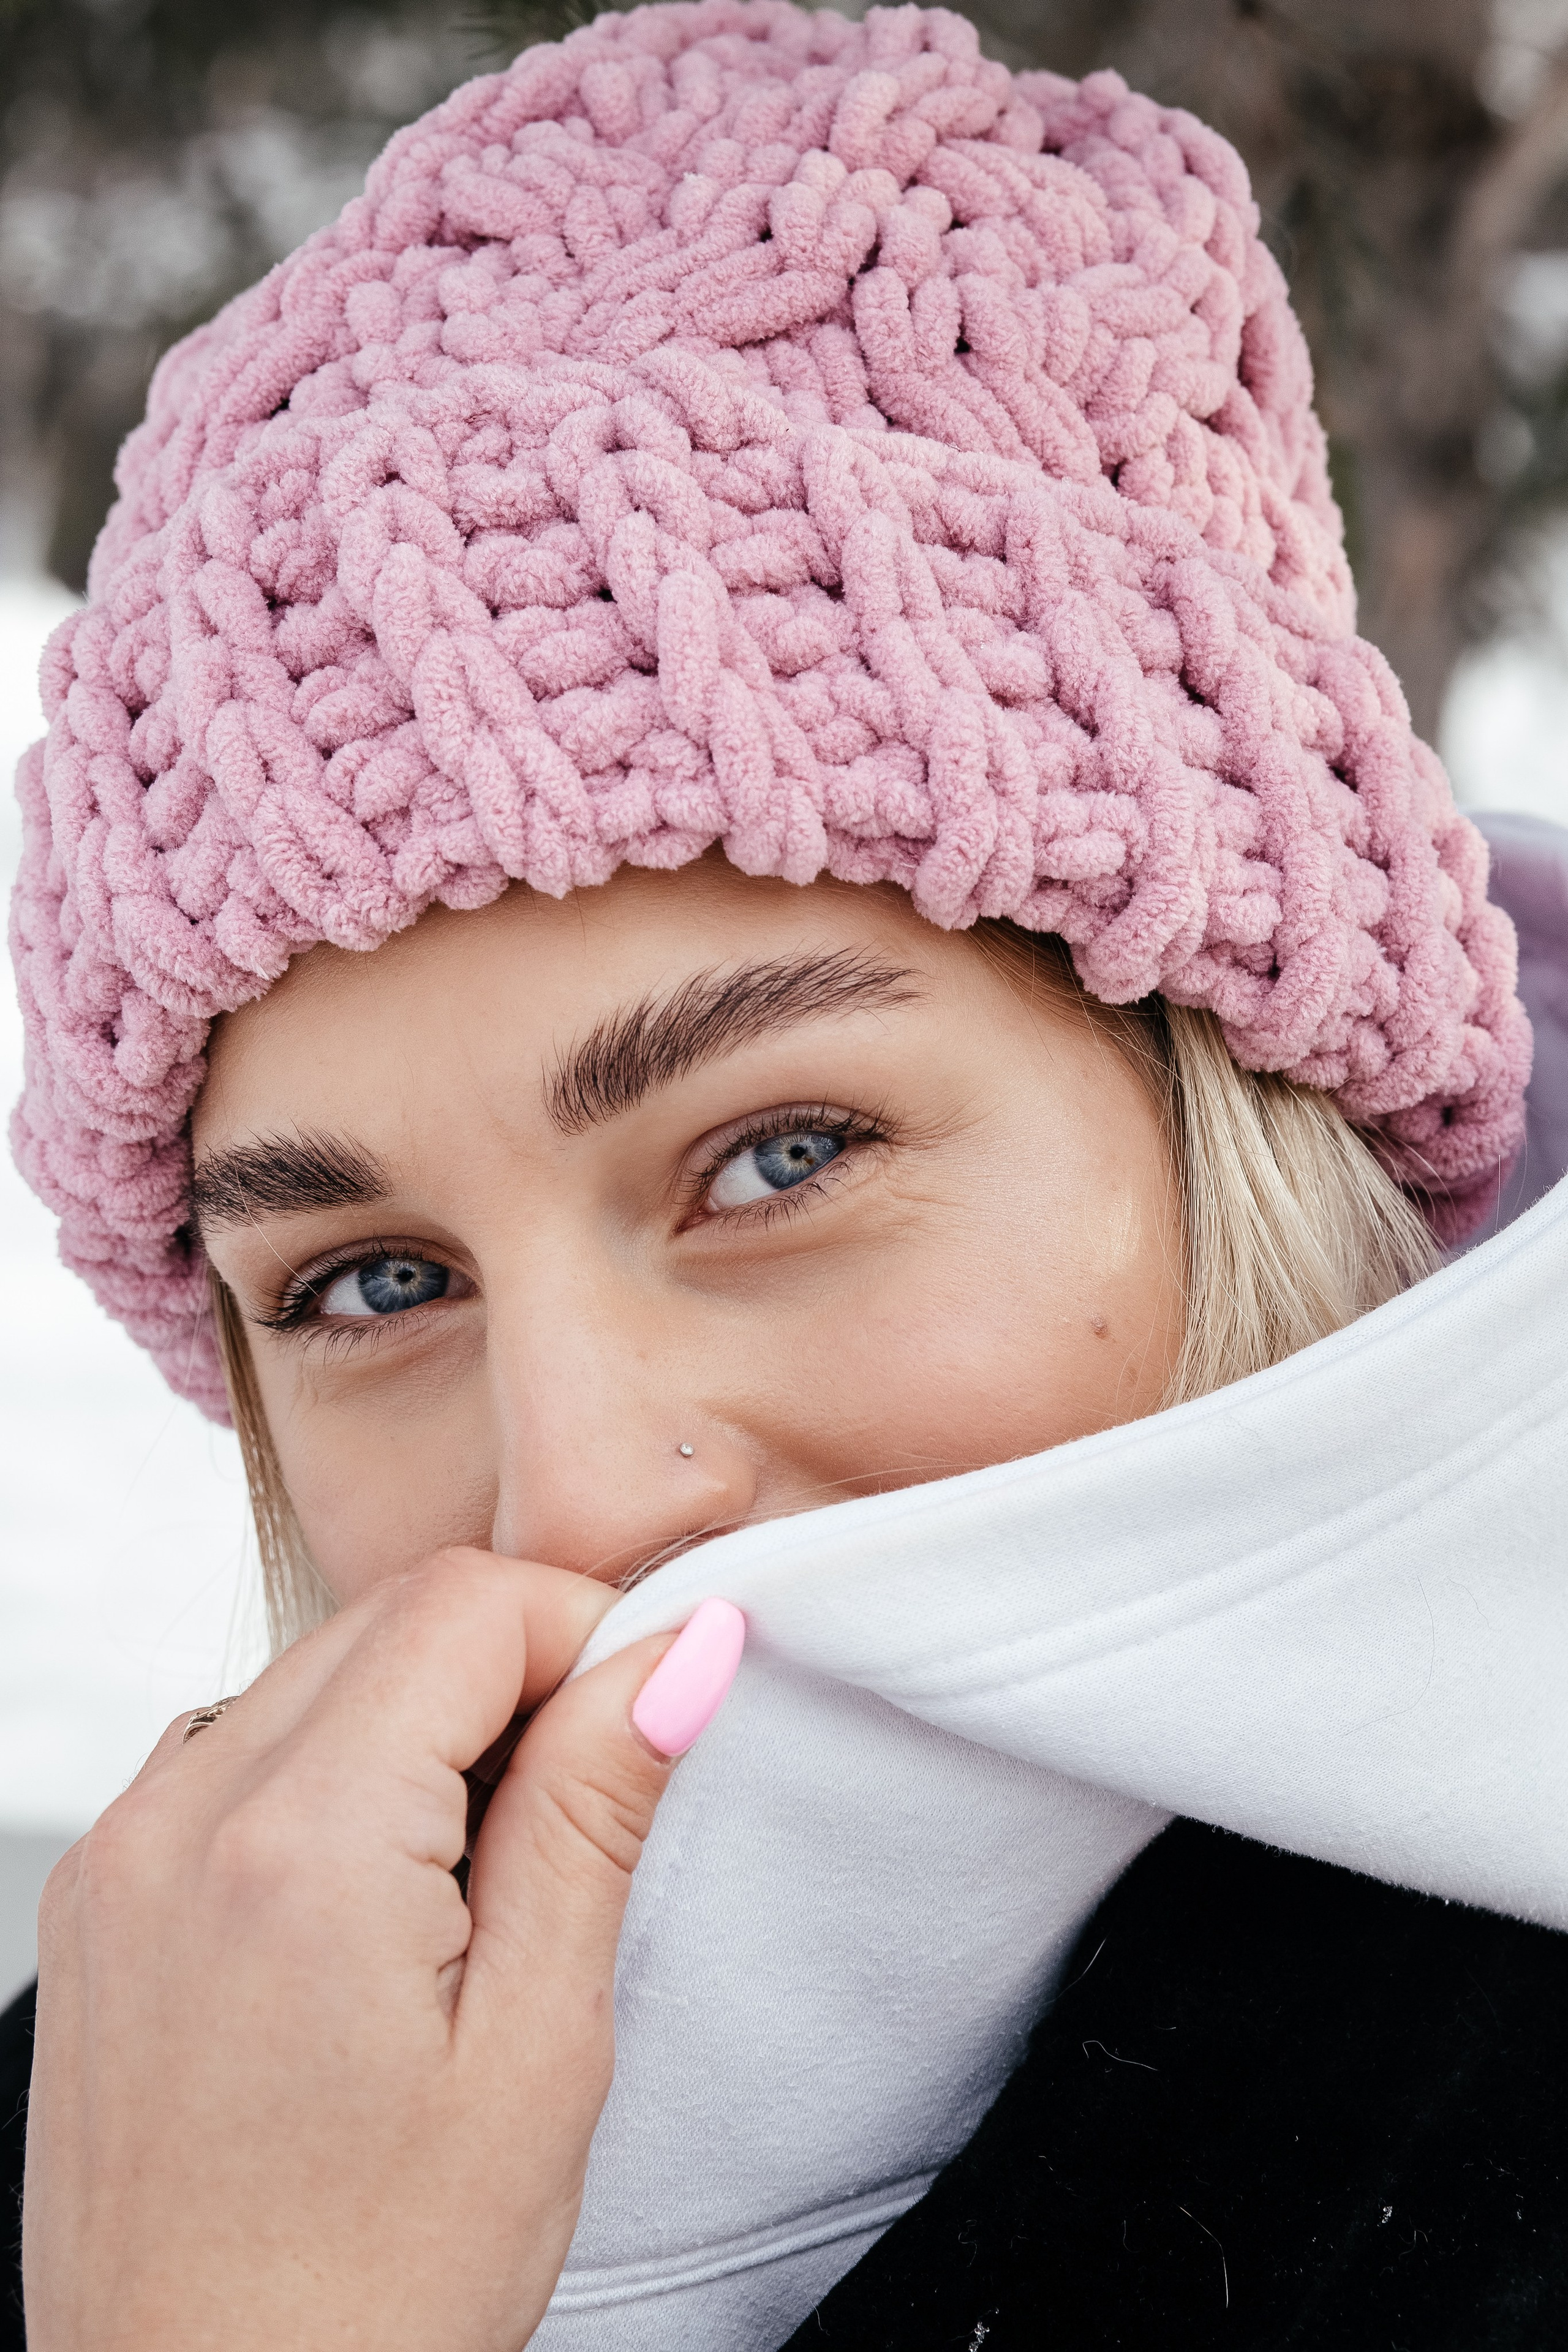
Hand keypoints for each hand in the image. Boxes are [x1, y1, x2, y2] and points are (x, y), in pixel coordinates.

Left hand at [22, 1550, 742, 2350]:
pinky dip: (326, 1773)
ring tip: (474, 1883)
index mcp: (299, 1847)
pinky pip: (230, 1752)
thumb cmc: (375, 2294)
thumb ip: (595, 1813)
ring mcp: (117, 1858)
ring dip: (417, 1722)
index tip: (639, 1721)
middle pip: (385, 1620)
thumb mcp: (537, 2050)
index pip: (466, 1602)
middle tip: (575, 1812)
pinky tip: (377, 1901)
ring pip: (309, 1673)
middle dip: (510, 1671)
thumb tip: (677, 1652)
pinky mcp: (95, 1901)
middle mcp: (176, 1820)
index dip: (584, 1631)